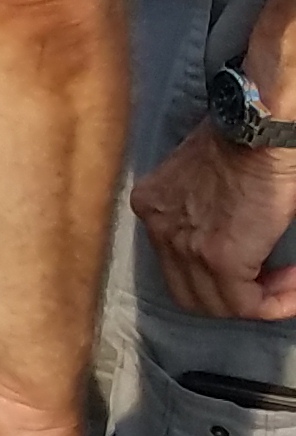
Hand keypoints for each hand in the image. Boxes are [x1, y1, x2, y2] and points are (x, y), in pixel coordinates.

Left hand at [136, 128, 295, 320]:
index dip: (217, 275)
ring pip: (216, 305)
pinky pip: (246, 304)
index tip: (253, 266)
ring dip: (257, 300)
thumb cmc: (243, 145)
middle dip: (232, 297)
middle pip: (189, 292)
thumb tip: (231, 237)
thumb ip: (202, 212)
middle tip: (269, 282)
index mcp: (153, 208)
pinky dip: (273, 303)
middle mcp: (158, 230)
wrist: (256, 130)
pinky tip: (291, 285)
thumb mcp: (202, 180)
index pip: (176, 265)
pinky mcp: (219, 259)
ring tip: (285, 282)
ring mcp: (184, 247)